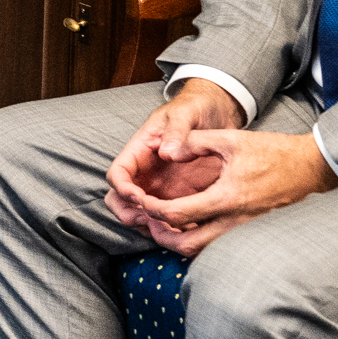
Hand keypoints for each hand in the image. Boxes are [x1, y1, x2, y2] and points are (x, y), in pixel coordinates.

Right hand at [104, 79, 248, 240]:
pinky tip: (187, 230)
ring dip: (148, 223)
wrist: (219, 113)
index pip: (118, 173)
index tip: (139, 197)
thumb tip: (166, 152)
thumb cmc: (196, 108)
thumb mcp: (186, 112)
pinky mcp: (179, 195)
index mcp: (140, 150)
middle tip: (148, 218)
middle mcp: (146, 171)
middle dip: (127, 212)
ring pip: (140, 211)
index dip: (122, 188)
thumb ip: (177, 130)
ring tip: (169, 228)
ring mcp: (161, 185)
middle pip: (120, 198)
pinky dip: (171, 227)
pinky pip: (167, 216)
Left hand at [113, 125, 337, 256]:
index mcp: (225, 199)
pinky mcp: (250, 233)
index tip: (141, 199)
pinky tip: (189, 225)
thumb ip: (194, 143)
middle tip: (147, 219)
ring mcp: (243, 232)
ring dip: (177, 241)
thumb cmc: (273, 151)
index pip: (175, 215)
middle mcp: (234, 222)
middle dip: (159, 235)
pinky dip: (197, 241)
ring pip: (201, 251)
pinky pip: (216, 246)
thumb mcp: (231, 139)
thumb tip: (166, 149)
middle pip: (184, 246)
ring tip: (164, 223)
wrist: (311, 168)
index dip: (151, 209)